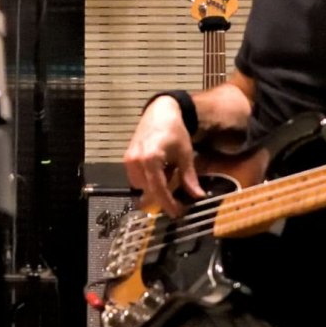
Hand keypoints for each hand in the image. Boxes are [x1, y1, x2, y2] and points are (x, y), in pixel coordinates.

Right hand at [123, 97, 203, 217]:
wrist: (160, 113)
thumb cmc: (174, 131)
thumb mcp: (185, 154)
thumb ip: (189, 177)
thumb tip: (198, 196)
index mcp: (151, 159)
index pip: (158, 189)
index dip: (168, 204)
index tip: (177, 213)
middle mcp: (136, 161)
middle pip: (148, 190)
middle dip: (162, 198)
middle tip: (177, 202)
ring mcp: (129, 160)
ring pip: (141, 186)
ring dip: (154, 189)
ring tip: (169, 181)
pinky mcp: (127, 159)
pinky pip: (136, 179)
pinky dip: (147, 181)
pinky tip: (159, 174)